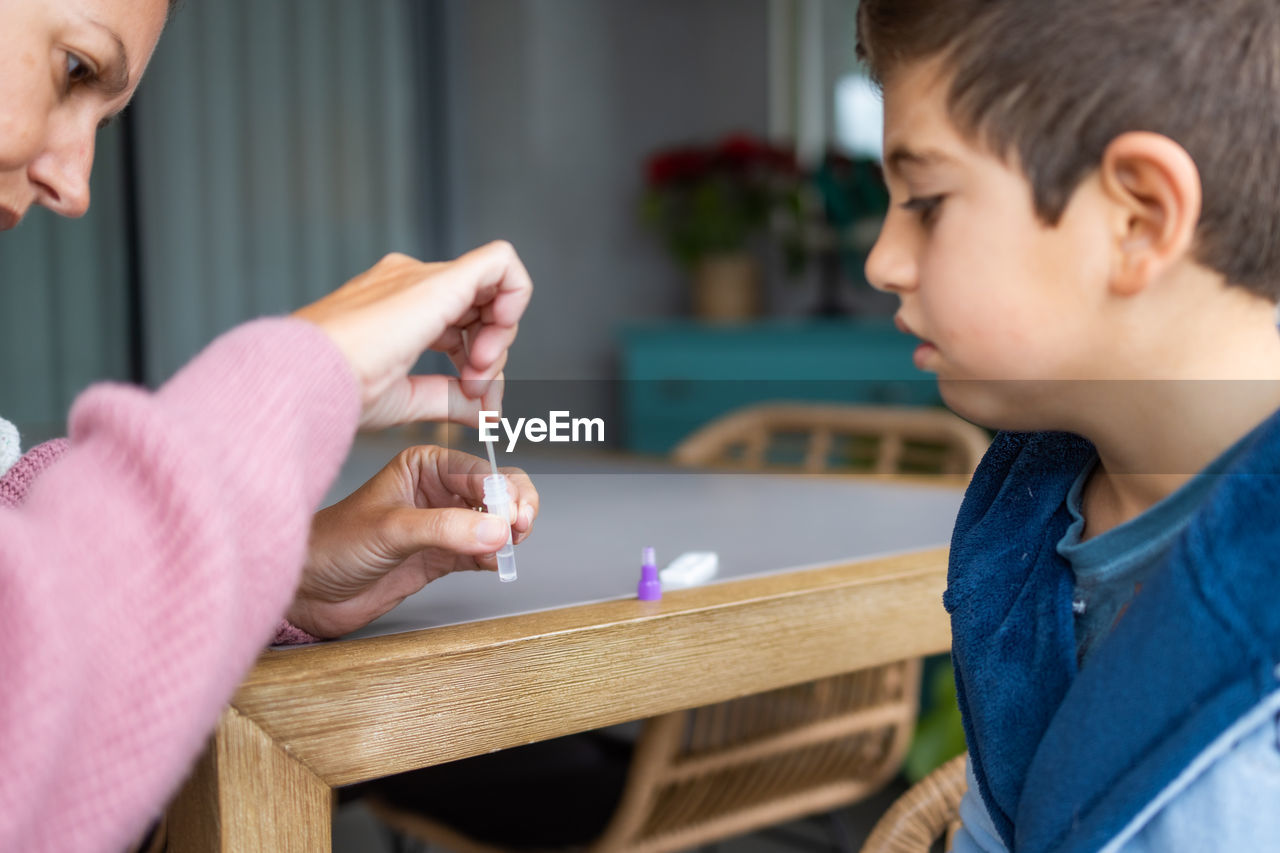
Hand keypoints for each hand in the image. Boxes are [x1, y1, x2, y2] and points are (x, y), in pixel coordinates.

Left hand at [286, 445, 538, 638]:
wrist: (308, 591)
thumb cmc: (332, 545)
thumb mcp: (391, 529)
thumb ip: (445, 528)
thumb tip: (495, 530)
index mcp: (424, 465)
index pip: (479, 472)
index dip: (502, 492)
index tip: (510, 517)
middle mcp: (438, 491)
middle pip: (498, 492)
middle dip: (515, 508)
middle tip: (519, 530)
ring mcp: (444, 525)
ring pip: (497, 521)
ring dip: (510, 534)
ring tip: (508, 548)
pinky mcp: (444, 557)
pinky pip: (485, 552)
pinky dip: (496, 557)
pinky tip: (493, 563)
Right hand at [293, 242, 532, 429]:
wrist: (307, 378)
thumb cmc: (335, 390)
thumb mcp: (405, 399)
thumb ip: (449, 399)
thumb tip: (485, 410)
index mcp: (399, 309)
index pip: (462, 326)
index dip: (480, 361)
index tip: (472, 395)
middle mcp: (412, 285)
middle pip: (482, 309)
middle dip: (493, 354)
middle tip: (475, 389)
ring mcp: (424, 278)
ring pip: (495, 290)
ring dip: (501, 338)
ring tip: (475, 375)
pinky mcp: (440, 280)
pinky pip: (502, 263)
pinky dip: (515, 297)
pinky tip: (496, 334)